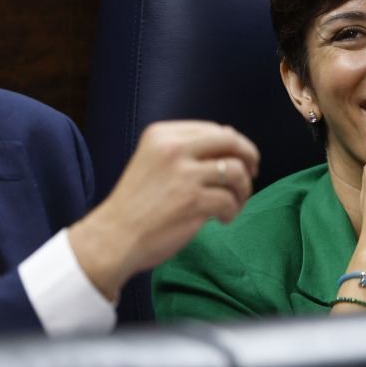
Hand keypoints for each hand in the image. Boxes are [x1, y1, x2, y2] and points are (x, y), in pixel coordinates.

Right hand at [69, 121, 258, 299]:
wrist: (113, 237)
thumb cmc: (136, 204)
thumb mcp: (153, 162)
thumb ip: (186, 150)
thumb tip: (232, 139)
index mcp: (162, 135)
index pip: (214, 129)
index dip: (234, 144)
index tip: (241, 159)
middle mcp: (173, 148)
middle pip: (231, 142)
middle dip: (249, 157)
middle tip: (251, 174)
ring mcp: (184, 175)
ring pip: (236, 171)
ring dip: (243, 190)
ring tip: (234, 204)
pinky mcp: (193, 201)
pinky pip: (230, 200)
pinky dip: (232, 211)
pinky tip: (222, 219)